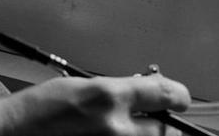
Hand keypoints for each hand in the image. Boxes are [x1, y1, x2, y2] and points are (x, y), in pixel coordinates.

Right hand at [0, 74, 191, 135]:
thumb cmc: (39, 110)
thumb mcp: (81, 87)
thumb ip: (117, 90)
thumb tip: (149, 90)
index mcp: (107, 97)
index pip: (164, 94)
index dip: (177, 95)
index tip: (180, 97)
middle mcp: (114, 128)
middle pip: (166, 130)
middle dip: (164, 123)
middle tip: (156, 119)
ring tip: (122, 128)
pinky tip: (109, 135)